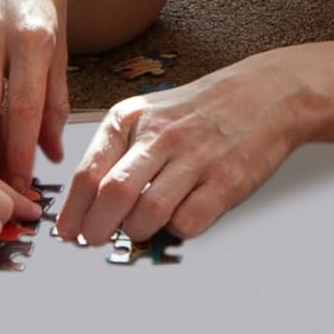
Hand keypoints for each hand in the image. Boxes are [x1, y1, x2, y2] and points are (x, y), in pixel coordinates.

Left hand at [55, 54, 305, 245]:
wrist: (265, 94)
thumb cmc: (199, 110)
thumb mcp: (148, 115)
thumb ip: (117, 153)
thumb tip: (86, 203)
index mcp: (132, 119)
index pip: (88, 173)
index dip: (72, 211)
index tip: (67, 231)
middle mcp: (160, 137)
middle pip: (112, 196)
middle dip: (96, 229)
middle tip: (95, 240)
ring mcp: (195, 158)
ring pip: (147, 214)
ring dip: (136, 232)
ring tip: (138, 229)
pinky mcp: (225, 181)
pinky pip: (187, 223)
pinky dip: (176, 230)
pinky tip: (177, 219)